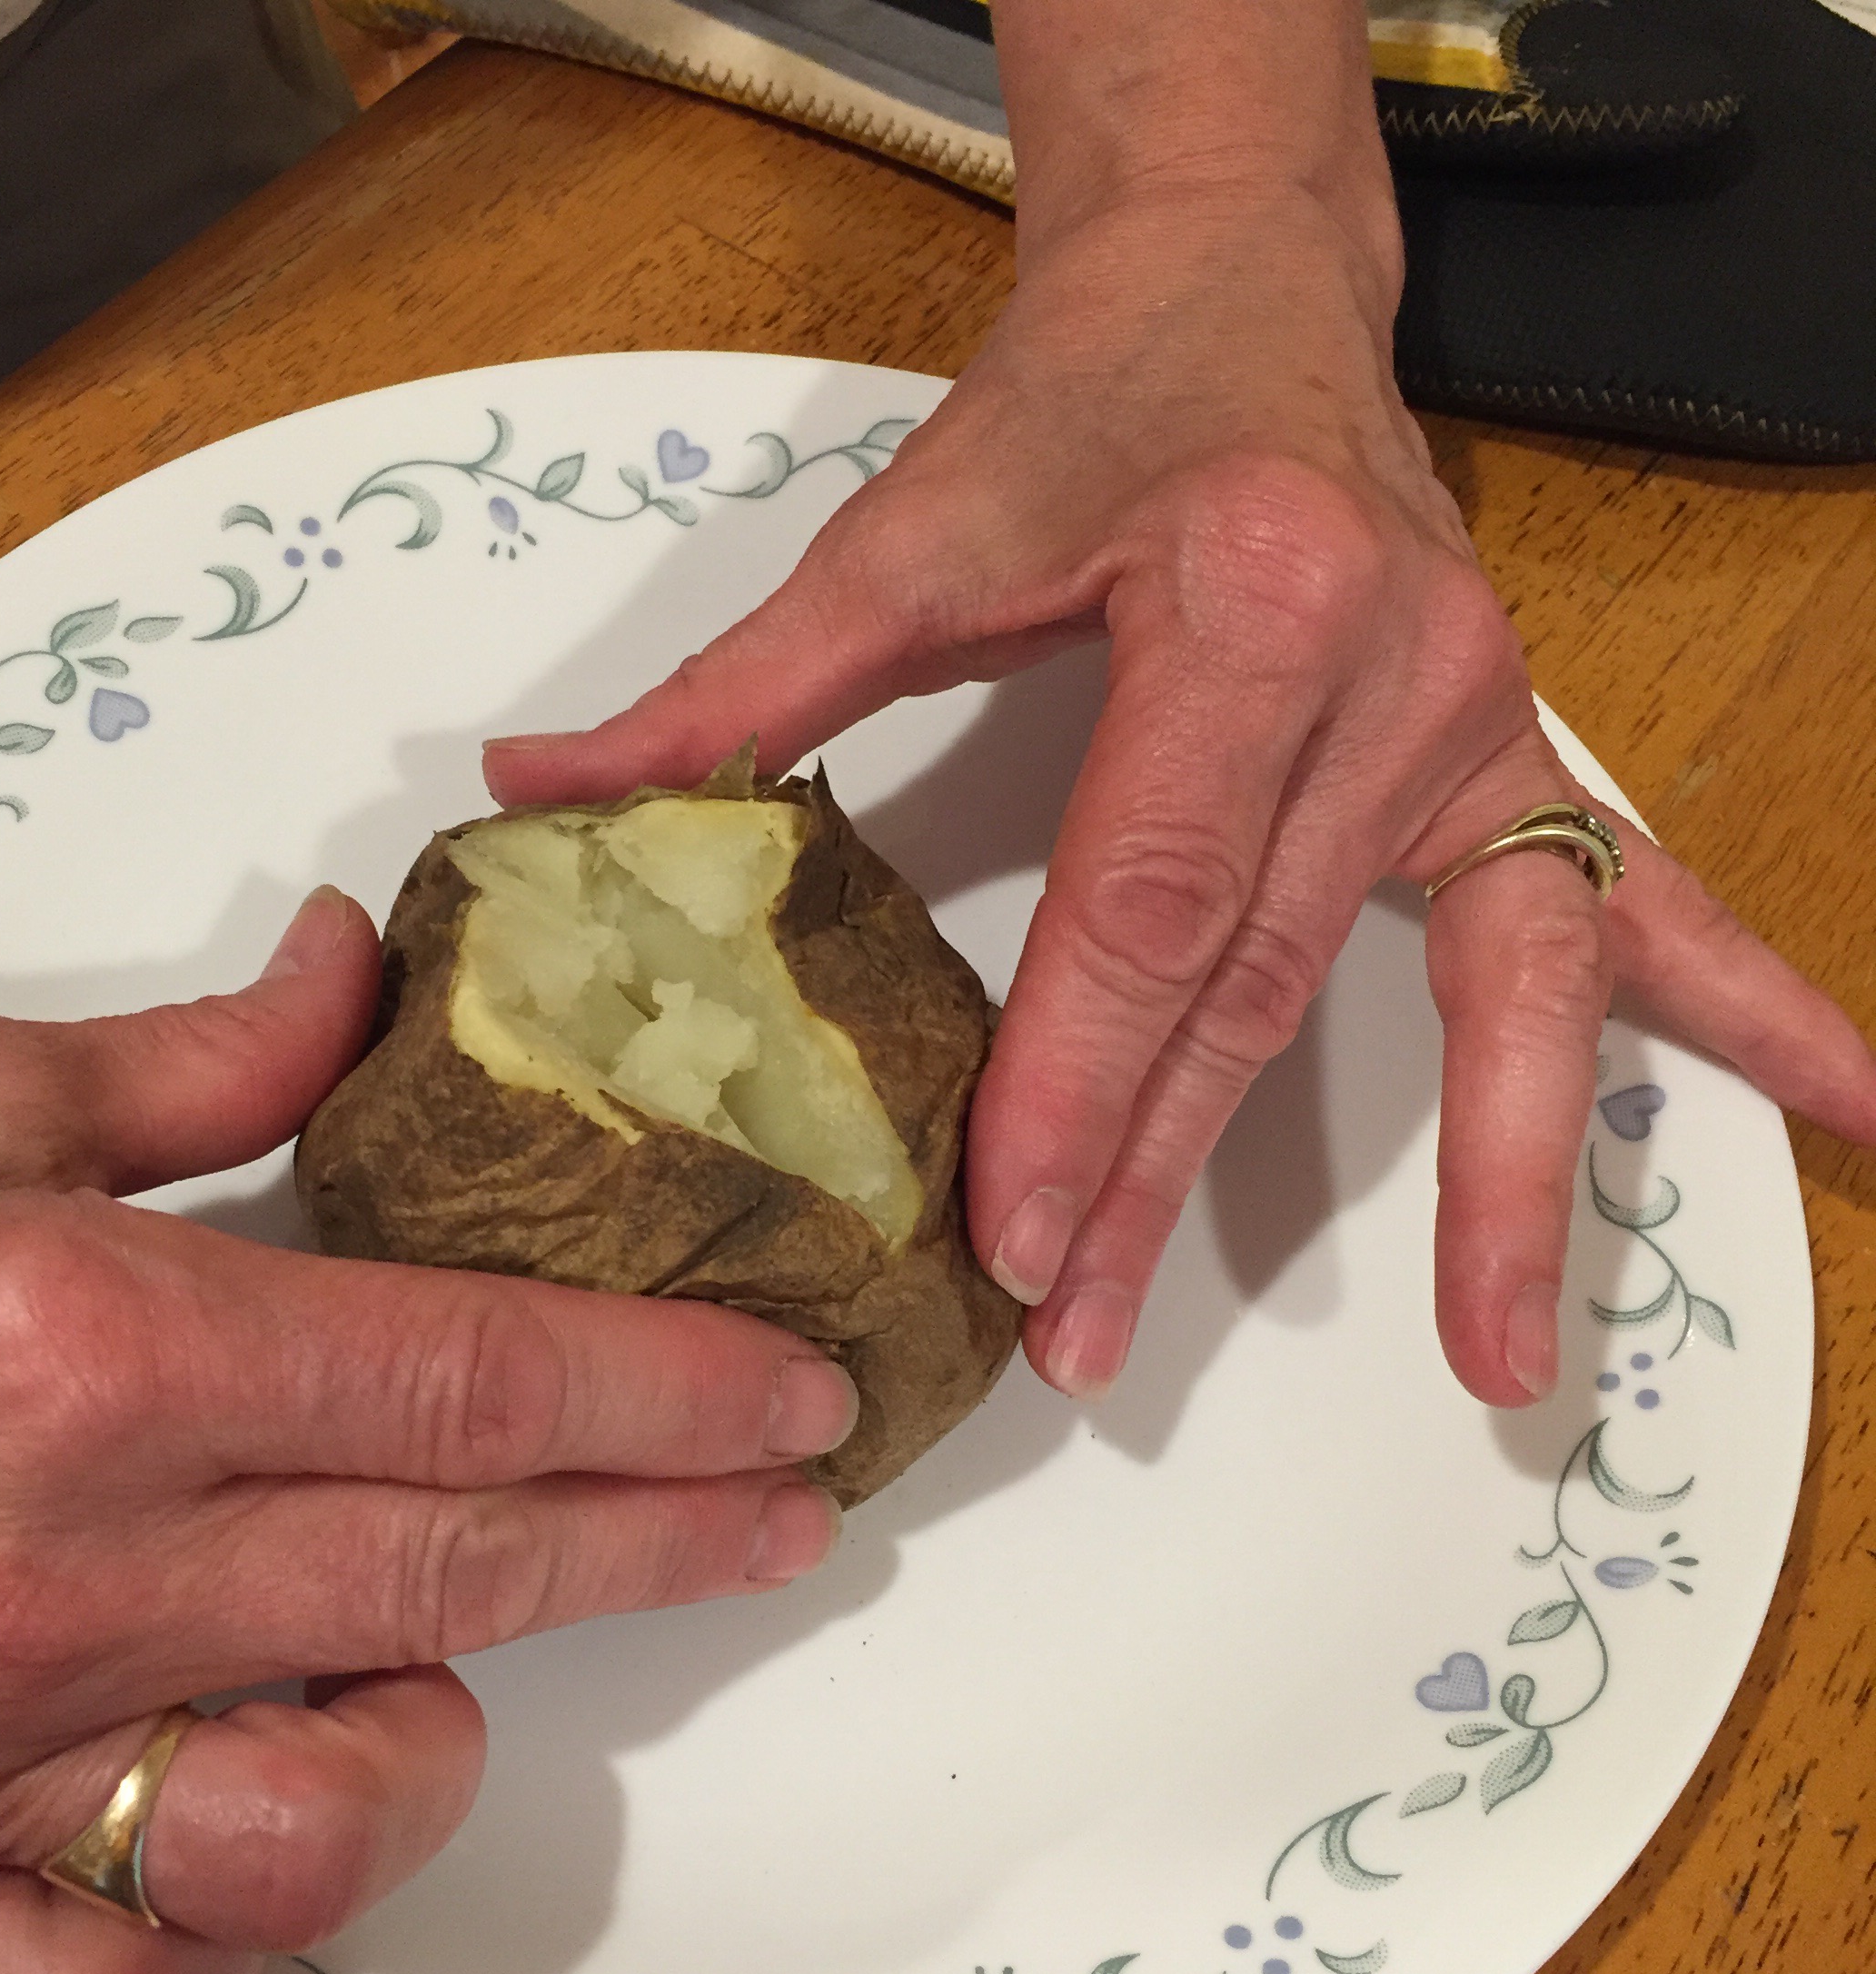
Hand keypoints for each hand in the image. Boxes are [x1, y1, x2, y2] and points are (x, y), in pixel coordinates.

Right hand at [0, 889, 848, 1973]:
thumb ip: (201, 1059)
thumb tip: (368, 978)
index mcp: (88, 1347)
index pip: (471, 1380)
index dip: (669, 1396)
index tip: (795, 1402)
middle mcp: (53, 1568)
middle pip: (456, 1567)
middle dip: (667, 1543)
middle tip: (790, 1519)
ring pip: (300, 1829)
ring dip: (423, 1750)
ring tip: (434, 1661)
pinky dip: (200, 1951)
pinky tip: (230, 1840)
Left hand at [483, 38, 1875, 1409]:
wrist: (1242, 282)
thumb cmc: (1090, 400)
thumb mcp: (915, 527)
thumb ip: (747, 686)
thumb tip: (549, 794)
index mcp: (1252, 607)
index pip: (1159, 901)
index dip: (1080, 1080)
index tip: (1010, 1235)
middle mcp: (1404, 670)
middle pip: (1284, 984)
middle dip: (1177, 1176)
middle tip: (1091, 1341)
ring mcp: (1489, 720)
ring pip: (1486, 989)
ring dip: (1497, 1187)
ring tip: (1507, 1369)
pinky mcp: (1522, 748)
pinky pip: (1650, 897)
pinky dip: (1749, 1008)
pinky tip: (1850, 1111)